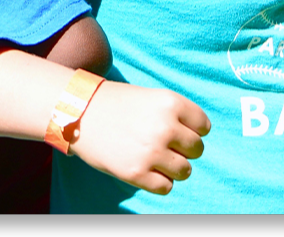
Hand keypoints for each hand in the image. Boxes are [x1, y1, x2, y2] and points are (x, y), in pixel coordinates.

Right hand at [68, 81, 209, 194]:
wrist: (79, 113)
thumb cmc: (117, 104)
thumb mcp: (151, 97)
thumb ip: (176, 115)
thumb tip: (198, 139)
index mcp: (170, 102)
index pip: (204, 126)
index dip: (192, 130)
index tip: (177, 130)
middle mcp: (165, 127)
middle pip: (197, 150)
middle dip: (183, 150)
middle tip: (163, 145)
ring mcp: (151, 151)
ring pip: (185, 171)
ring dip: (173, 168)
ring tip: (155, 158)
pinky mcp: (136, 173)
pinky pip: (166, 187)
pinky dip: (159, 181)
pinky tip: (146, 169)